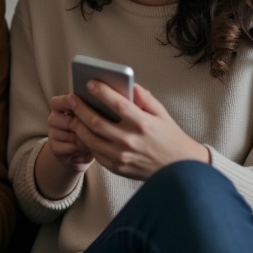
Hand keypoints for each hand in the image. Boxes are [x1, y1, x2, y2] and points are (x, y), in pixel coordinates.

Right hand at [31, 94, 93, 199]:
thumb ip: (97, 111)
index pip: (58, 101)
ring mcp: (52, 134)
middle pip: (58, 118)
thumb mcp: (97, 119)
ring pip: (61, 134)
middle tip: (90, 128)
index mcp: (64, 107)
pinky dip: (75, 149)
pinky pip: (63, 147)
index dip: (65, 101)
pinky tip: (85, 149)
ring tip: (90, 141)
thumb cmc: (95, 131)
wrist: (86, 153)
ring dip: (77, 137)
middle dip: (75, 123)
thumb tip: (107, 104)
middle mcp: (54, 119)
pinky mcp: (54, 148)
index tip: (74, 100)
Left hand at [69, 81, 209, 180]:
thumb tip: (129, 85)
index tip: (90, 83)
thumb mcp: (162, 114)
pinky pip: (95, 153)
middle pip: (96, 121)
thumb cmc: (171, 138)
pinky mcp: (117, 168)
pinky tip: (84, 132)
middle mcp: (129, 140)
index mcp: (142, 124)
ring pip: (90, 139)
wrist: (179, 170)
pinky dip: (87, 141)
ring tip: (74, 115)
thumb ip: (144, 98)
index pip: (117, 104)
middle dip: (80, 107)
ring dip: (79, 125)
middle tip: (72, 97)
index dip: (101, 92)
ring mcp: (121, 156)